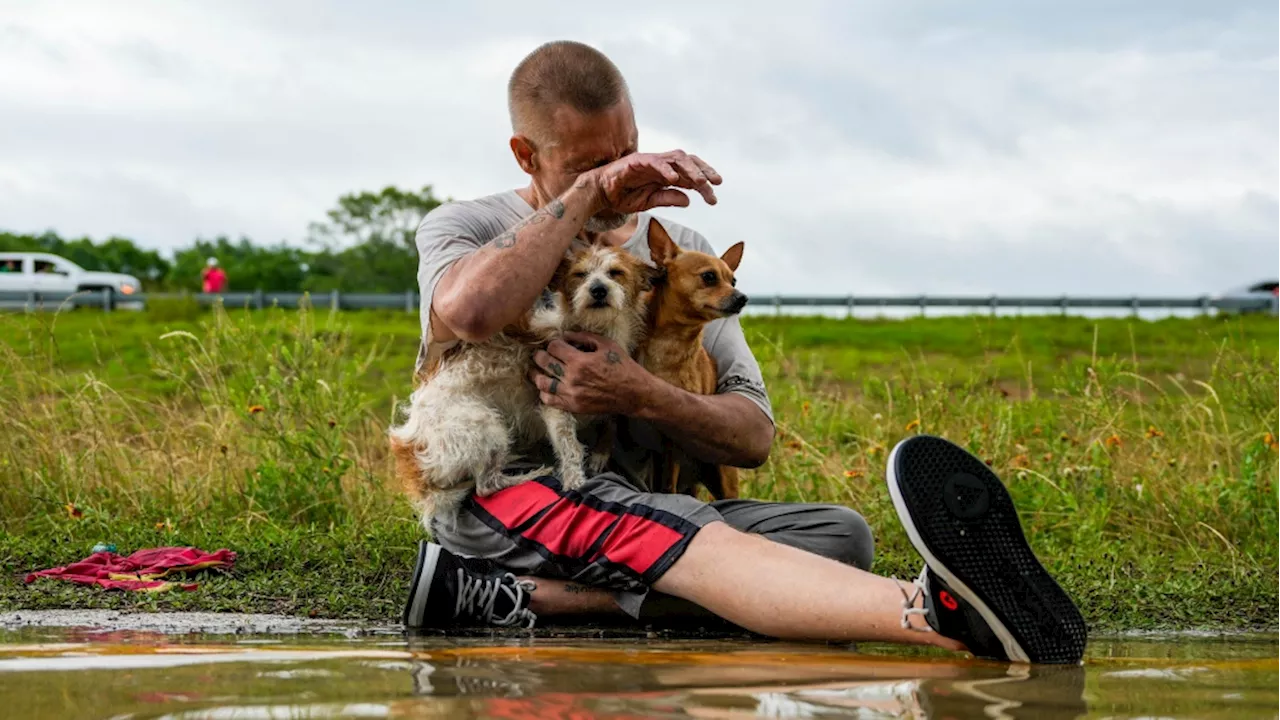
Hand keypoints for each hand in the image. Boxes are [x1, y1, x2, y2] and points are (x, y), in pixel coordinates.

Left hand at [529, 332, 652, 415]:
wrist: (634, 394)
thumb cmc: (623, 367)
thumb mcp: (606, 345)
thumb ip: (584, 337)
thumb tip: (566, 335)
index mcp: (580, 361)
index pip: (553, 347)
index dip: (553, 343)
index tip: (557, 344)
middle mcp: (572, 378)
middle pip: (544, 363)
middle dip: (540, 355)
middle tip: (541, 354)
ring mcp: (571, 394)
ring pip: (542, 383)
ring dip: (537, 374)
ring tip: (537, 370)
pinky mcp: (573, 406)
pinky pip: (549, 400)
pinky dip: (544, 392)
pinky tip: (547, 386)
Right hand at [579, 150, 721, 214]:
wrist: (599, 193)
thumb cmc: (623, 196)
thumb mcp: (649, 202)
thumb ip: (667, 199)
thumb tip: (689, 201)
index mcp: (665, 175)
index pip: (690, 176)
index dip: (704, 185)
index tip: (714, 198)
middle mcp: (661, 165)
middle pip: (689, 162)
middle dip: (704, 171)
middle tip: (716, 184)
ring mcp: (650, 161)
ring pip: (676, 157)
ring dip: (690, 169)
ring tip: (701, 182)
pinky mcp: (636, 160)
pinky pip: (654, 161)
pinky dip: (666, 168)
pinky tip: (675, 178)